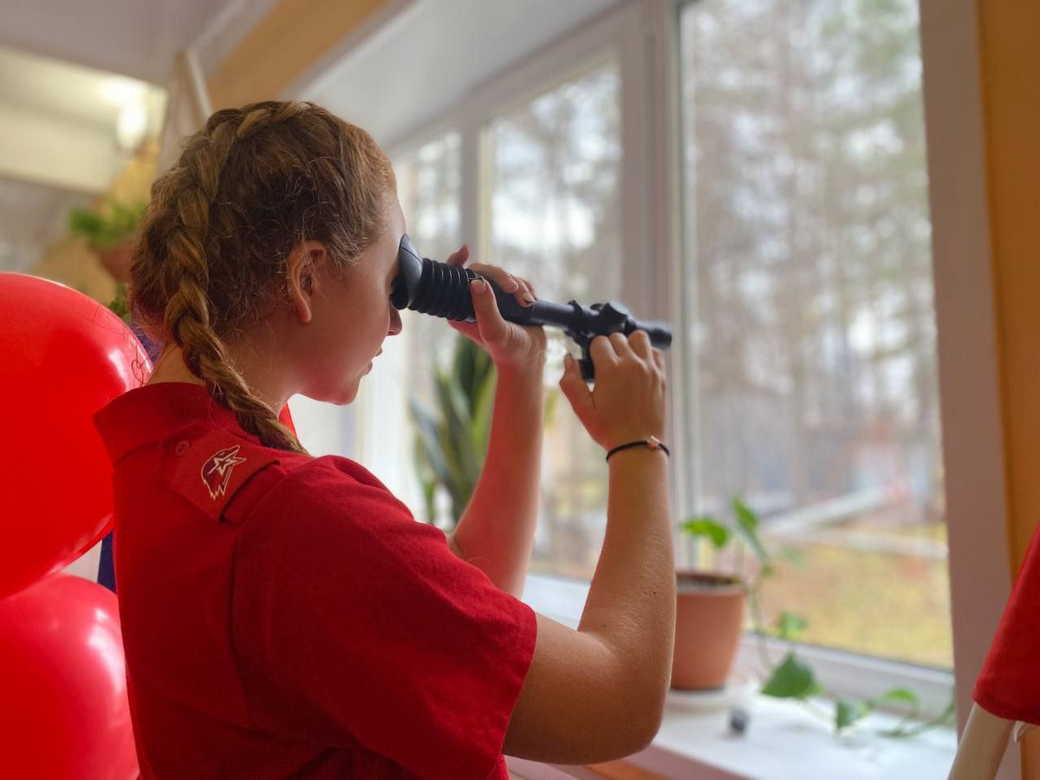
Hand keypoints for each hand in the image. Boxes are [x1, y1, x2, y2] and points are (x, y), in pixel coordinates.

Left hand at [443, 245, 546, 373]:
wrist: (530, 357)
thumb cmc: (509, 350)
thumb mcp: (494, 330)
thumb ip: (485, 308)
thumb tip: (476, 282)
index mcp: (460, 309)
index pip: (452, 279)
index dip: (456, 262)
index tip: (465, 252)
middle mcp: (473, 302)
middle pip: (481, 271)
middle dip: (501, 276)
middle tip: (513, 289)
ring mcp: (491, 299)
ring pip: (501, 275)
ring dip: (517, 285)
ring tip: (525, 303)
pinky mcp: (507, 298)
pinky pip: (515, 281)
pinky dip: (525, 288)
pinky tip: (529, 302)